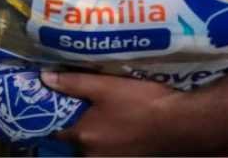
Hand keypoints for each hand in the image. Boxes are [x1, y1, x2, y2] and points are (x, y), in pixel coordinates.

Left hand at [44, 70, 190, 155]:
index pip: (56, 130)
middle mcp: (94, 155)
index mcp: (83, 137)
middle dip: (75, 124)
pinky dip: (109, 138)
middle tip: (78, 104)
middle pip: (75, 141)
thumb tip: (45, 77)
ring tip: (99, 111)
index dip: (55, 115)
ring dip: (93, 132)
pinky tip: (118, 122)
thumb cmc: (141, 102)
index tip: (55, 102)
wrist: (183, 123)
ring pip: (93, 147)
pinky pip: (110, 149)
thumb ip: (72, 83)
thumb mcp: (104, 86)